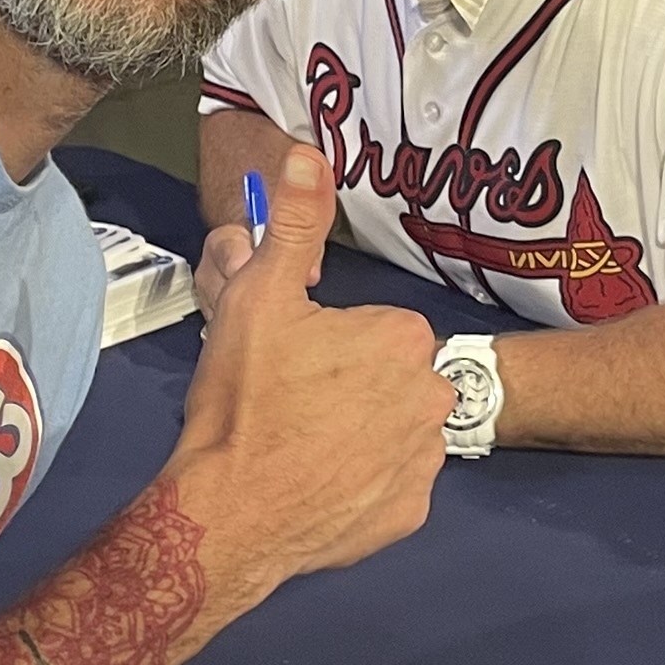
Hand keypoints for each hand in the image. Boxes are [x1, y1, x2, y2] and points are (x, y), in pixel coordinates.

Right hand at [169, 146, 445, 599]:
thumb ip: (292, 222)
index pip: (372, 329)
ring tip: (302, 447)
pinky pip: (391, 487)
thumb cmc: (243, 399)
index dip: (326, 344)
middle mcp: (433, 396)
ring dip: (360, 435)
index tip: (290, 363)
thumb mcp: (258, 297)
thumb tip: (308, 151)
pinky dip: (362, 486)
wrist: (231, 510)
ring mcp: (426, 460)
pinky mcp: (412, 512)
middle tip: (291, 406)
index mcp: (403, 337)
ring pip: (394, 431)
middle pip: (388, 379)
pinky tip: (320, 486)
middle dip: (349, 388)